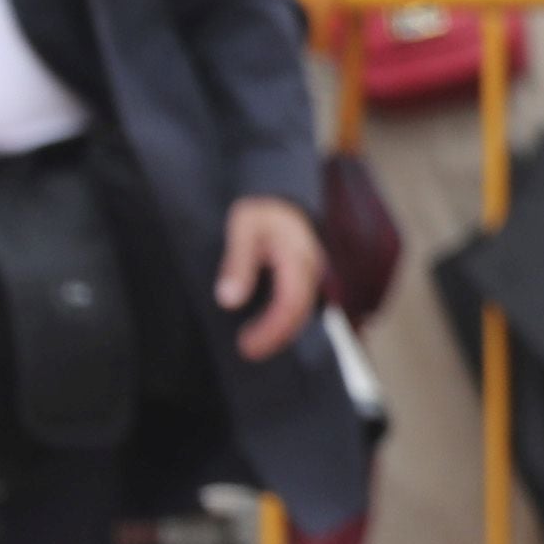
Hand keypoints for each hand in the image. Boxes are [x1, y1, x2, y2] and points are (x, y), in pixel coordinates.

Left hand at [217, 193, 321, 359]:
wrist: (282, 192)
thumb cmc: (264, 208)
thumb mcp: (244, 226)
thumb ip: (238, 262)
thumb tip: (229, 299)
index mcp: (298, 259)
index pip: (291, 303)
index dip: (272, 329)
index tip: (247, 344)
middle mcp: (313, 270)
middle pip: (301, 314)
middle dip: (275, 337)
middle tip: (247, 352)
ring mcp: (313, 274)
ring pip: (304, 312)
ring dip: (281, 332)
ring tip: (254, 345)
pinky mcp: (307, 277)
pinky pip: (300, 304)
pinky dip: (286, 321)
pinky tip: (267, 328)